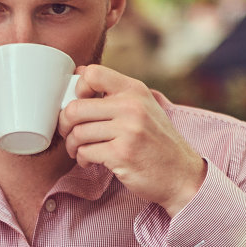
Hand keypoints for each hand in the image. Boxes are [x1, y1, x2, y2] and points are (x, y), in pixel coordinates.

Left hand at [59, 64, 205, 216]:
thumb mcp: (144, 107)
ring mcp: (128, 130)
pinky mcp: (122, 154)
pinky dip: (82, 159)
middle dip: (64, 124)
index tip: (79, 104)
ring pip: (77, 133)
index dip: (77, 89)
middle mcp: (132, 106)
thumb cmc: (157, 142)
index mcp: (135, 90)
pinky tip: (90, 161)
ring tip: (79, 150)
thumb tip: (81, 72)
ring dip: (72, 146)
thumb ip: (116, 93)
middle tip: (68, 133)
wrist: (181, 175)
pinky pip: (85, 152)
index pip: (92, 73)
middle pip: (76, 108)